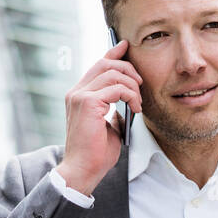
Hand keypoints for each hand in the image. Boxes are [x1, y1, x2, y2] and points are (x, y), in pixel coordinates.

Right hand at [56, 39, 143, 194]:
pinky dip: (130, 95)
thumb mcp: (108, 126)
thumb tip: (127, 101)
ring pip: (113, 74)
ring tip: (138, 103)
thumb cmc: (95, 154)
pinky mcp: (87, 103)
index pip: (97, 65)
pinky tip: (135, 108)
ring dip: (132, 86)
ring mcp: (80, 96)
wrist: (83, 170)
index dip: (113, 53)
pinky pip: (116, 88)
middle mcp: (76, 92)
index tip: (126, 47)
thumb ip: (113, 110)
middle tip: (141, 84)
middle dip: (128, 69)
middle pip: (106, 64)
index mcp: (79, 95)